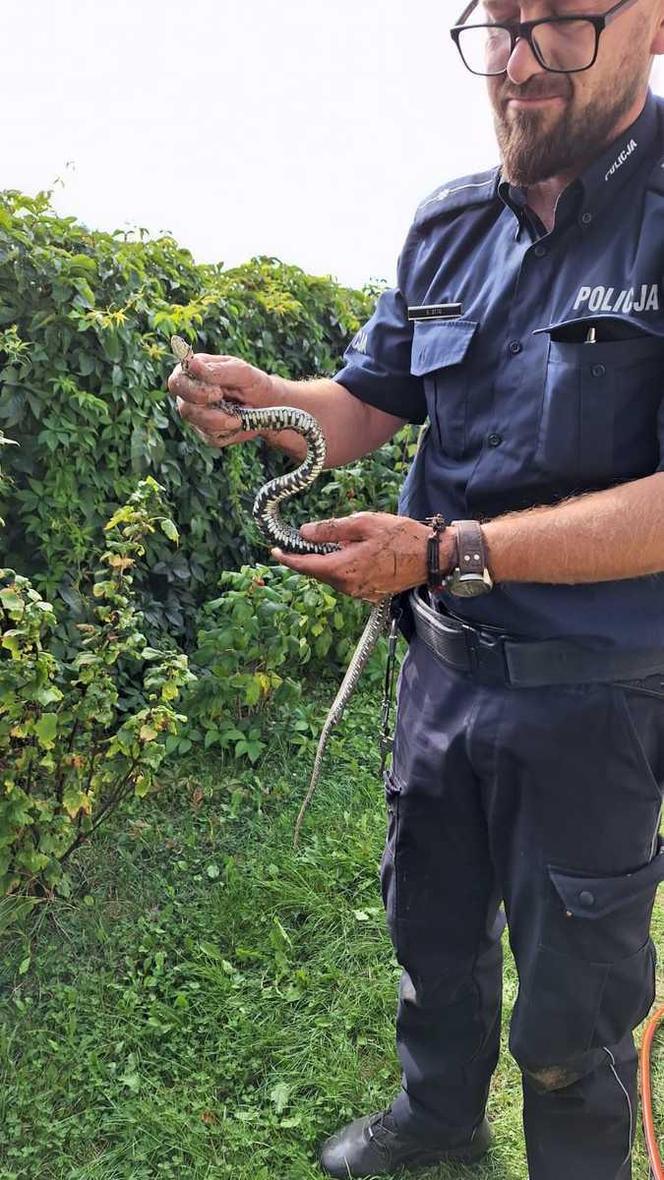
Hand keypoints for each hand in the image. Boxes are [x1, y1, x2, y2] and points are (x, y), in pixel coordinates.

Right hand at [168, 351, 273, 447]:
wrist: (266, 406)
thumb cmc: (252, 383)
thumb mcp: (241, 372)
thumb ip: (217, 370)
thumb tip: (192, 364)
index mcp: (192, 373)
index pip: (176, 382)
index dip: (193, 390)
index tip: (218, 392)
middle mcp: (189, 395)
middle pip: (183, 407)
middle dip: (208, 412)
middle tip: (231, 410)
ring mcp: (196, 415)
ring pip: (198, 425)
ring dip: (222, 422)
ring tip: (239, 417)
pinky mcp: (205, 433)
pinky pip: (211, 437)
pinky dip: (228, 432)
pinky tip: (237, 423)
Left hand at [272, 512, 454, 603]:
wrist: (432, 557)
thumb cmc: (401, 536)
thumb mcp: (363, 524)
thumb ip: (331, 529)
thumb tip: (305, 532)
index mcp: (344, 569)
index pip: (306, 566)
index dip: (287, 558)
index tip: (274, 550)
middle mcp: (348, 586)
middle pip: (318, 572)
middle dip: (309, 557)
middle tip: (304, 540)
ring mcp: (360, 593)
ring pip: (333, 577)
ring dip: (328, 562)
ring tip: (339, 542)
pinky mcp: (370, 593)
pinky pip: (347, 581)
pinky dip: (343, 568)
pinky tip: (353, 553)